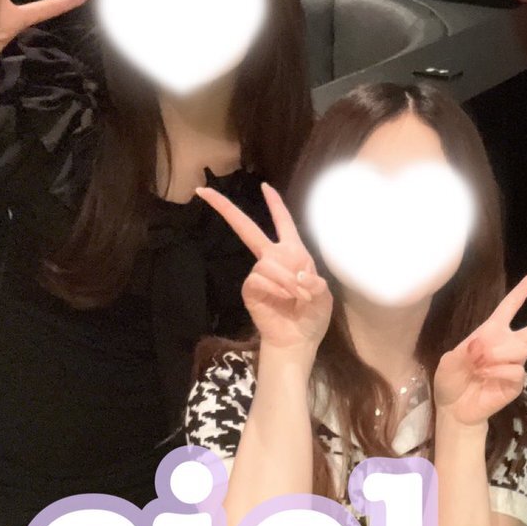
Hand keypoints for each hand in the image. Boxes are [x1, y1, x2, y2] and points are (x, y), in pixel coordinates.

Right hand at [196, 182, 332, 356]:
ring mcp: (259, 273)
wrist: (299, 339)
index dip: (275, 204)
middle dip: (227, 210)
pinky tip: (285, 298)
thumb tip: (298, 274)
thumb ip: (314, 281)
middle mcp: (273, 258)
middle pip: (248, 229)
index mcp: (293, 253)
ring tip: (298, 296)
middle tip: (204, 191)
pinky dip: (276, 286)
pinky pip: (259, 277)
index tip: (265, 186)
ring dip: (286, 279)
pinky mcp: (250, 289)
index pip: (283, 223)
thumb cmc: (312, 315)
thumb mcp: (323, 294)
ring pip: (267, 262)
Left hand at [434, 271, 526, 428]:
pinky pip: (515, 370)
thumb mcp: (449, 362)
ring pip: (519, 349)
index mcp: (492, 331)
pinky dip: (498, 372)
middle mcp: (508, 343)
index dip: (524, 289)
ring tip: (479, 367)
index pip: (511, 305)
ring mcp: (516, 363)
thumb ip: (464, 351)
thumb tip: (483, 345)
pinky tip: (486, 377)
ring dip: (496, 356)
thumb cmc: (452, 381)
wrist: (455, 409)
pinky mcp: (518, 382)